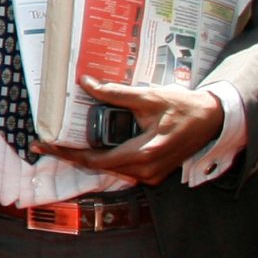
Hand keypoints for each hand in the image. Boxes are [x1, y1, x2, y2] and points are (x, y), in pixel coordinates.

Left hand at [32, 77, 226, 183]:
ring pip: (109, 168)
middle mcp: (146, 170)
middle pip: (98, 166)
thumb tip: (86, 83)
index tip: (45, 145)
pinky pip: (121, 166)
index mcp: (144, 153)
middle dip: (70, 155)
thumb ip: (117, 93)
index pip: (96, 159)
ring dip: (85, 156)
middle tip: (44, 143)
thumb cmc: (184, 108)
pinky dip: (103, 156)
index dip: (68, 153)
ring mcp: (150, 173)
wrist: (213, 120)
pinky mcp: (153, 171)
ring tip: (60, 143)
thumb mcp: (149, 97)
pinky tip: (87, 145)